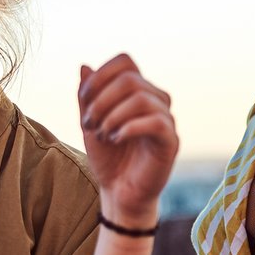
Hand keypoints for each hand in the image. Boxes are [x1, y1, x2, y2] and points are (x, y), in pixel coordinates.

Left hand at [77, 54, 179, 226]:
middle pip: (130, 78)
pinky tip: (115, 140)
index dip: (100, 75)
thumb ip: (87, 97)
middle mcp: (155, 100)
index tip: (83, 100)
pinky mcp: (170, 140)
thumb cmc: (108, 158)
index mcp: (136, 91)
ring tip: (102, 134)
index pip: (125, 61)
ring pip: (142, 98)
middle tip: (89, 124)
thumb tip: (84, 65)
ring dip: (113, 116)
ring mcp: (165, 119)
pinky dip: (129, 128)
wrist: (119, 193)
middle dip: (102, 100)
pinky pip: (156, 121)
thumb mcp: (89, 124)